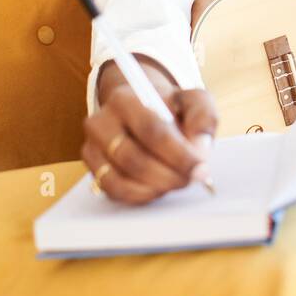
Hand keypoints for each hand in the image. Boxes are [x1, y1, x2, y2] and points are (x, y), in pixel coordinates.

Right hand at [82, 85, 217, 204]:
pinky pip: (113, 190)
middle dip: (167, 175)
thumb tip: (199, 149)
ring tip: (178, 182)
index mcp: (124, 99)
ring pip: (119, 178)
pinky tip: (159, 189)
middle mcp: (100, 122)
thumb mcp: (194, 101)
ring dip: (154, 187)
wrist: (146, 110)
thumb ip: (203, 118)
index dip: (177, 153)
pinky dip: (139, 196)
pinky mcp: (93, 169)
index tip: (200, 167)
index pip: (150, 130)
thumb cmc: (172, 108)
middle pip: (132, 158)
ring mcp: (92, 147)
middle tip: (192, 179)